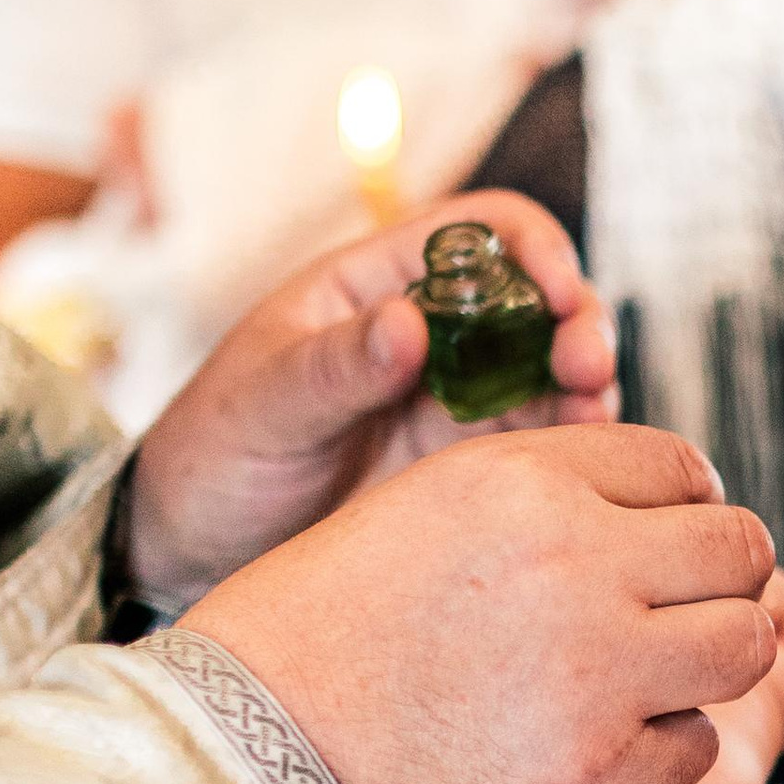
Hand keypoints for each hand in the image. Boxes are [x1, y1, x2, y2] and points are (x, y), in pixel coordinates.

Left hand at [122, 196, 616, 608]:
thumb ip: (335, 366)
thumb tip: (409, 325)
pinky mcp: (468, 474)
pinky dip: (574, 455)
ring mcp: (455, 404)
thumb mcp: (261, 405)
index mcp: (377, 287)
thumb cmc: (210, 455)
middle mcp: (432, 337)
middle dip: (578, 325)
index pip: (482, 232)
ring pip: (551, 379)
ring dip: (586, 392)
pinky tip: (581, 476)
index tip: (559, 293)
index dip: (535, 248)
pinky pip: (539, 452)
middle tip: (589, 371)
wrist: (192, 551)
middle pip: (538, 303)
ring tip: (591, 422)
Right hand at [186, 427, 777, 783]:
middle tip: (676, 618)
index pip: (681, 465)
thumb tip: (639, 513)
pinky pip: (699, 747)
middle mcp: (574, 561)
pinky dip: (661, 752)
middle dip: (719, 581)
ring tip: (653, 683)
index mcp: (522, 481)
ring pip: (745, 642)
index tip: (662, 549)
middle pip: (740, 548)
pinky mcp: (600, 777)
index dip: (682, 510)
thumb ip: (529, 500)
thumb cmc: (311, 640)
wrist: (241, 763)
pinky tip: (601, 751)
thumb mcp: (413, 512)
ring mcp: (596, 673)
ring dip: (710, 662)